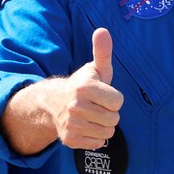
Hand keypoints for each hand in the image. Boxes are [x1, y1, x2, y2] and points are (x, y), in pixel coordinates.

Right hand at [50, 28, 123, 149]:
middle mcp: (76, 106)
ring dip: (103, 126)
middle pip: (114, 119)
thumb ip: (102, 51)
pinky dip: (94, 137)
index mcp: (85, 87)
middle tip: (96, 106)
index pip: (118, 102)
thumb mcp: (95, 68)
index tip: (102, 94)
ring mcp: (72, 124)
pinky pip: (97, 143)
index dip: (113, 98)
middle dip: (108, 113)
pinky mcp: (70, 139)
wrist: (55, 102)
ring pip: (107, 132)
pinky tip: (86, 127)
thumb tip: (102, 30)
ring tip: (92, 116)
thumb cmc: (83, 85)